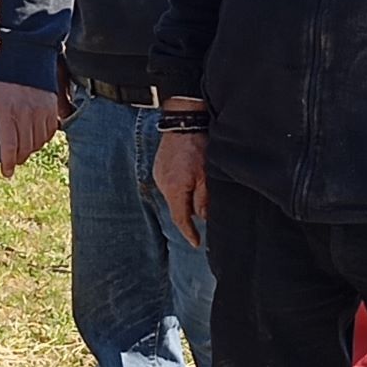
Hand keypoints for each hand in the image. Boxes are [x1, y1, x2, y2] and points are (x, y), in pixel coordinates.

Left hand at [0, 77, 58, 175]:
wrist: (26, 55)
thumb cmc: (1, 74)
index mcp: (6, 111)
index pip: (8, 145)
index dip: (7, 162)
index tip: (6, 172)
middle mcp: (26, 113)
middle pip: (25, 147)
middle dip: (18, 159)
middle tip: (12, 161)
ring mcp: (41, 110)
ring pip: (38, 142)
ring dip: (30, 150)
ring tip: (22, 151)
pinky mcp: (52, 107)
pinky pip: (50, 132)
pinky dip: (43, 139)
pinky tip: (35, 139)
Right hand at [154, 131, 209, 248]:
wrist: (182, 123)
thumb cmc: (198, 147)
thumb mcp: (207, 176)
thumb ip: (204, 199)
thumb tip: (203, 217)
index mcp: (175, 189)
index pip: (180, 219)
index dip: (189, 233)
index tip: (197, 243)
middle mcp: (163, 184)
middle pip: (176, 208)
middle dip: (188, 214)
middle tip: (201, 220)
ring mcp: (159, 174)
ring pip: (173, 196)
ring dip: (184, 199)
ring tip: (197, 195)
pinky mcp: (159, 167)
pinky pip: (169, 184)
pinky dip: (179, 188)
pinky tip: (188, 180)